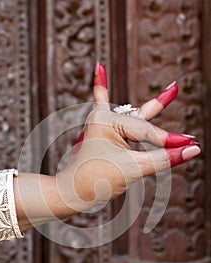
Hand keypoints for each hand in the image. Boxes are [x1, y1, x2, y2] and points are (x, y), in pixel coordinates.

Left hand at [56, 62, 200, 213]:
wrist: (72, 193)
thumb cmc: (99, 180)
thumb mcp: (134, 168)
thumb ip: (164, 158)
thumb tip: (193, 150)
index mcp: (106, 120)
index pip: (146, 131)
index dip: (168, 142)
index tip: (192, 145)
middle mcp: (103, 116)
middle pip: (142, 125)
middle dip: (162, 135)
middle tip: (187, 131)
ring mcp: (101, 122)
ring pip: (135, 119)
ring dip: (153, 108)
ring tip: (172, 88)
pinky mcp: (99, 129)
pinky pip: (104, 104)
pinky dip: (102, 87)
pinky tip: (98, 67)